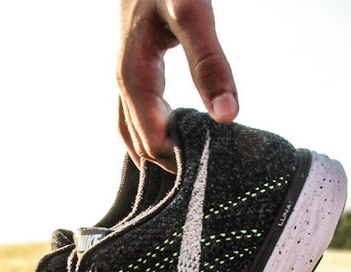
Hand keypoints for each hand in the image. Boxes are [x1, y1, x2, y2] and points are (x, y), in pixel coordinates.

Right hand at [118, 0, 237, 171]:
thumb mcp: (193, 17)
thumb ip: (211, 66)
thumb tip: (226, 116)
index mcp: (134, 77)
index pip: (153, 140)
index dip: (180, 161)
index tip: (210, 172)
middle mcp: (124, 82)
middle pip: (141, 142)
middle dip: (170, 162)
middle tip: (205, 176)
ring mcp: (125, 76)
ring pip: (134, 131)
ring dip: (160, 151)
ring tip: (192, 164)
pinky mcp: (134, 69)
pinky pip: (137, 113)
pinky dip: (155, 132)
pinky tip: (179, 134)